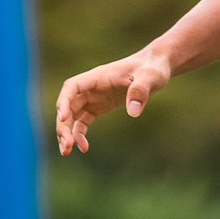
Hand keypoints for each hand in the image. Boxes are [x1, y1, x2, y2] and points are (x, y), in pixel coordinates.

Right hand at [55, 53, 170, 154]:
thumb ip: (141, 90)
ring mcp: (93, 97)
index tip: (63, 118)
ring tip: (67, 151)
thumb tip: (134, 112)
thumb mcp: (151, 76)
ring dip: (68, 133)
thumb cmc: (152, 67)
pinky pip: (83, 121)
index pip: (73, 86)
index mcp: (99, 76)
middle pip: (69, 105)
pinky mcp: (99, 106)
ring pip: (73, 116)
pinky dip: (80, 134)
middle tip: (67, 145)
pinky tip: (84, 148)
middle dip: (64, 125)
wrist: (156, 67)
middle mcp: (91, 87)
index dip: (65, 101)